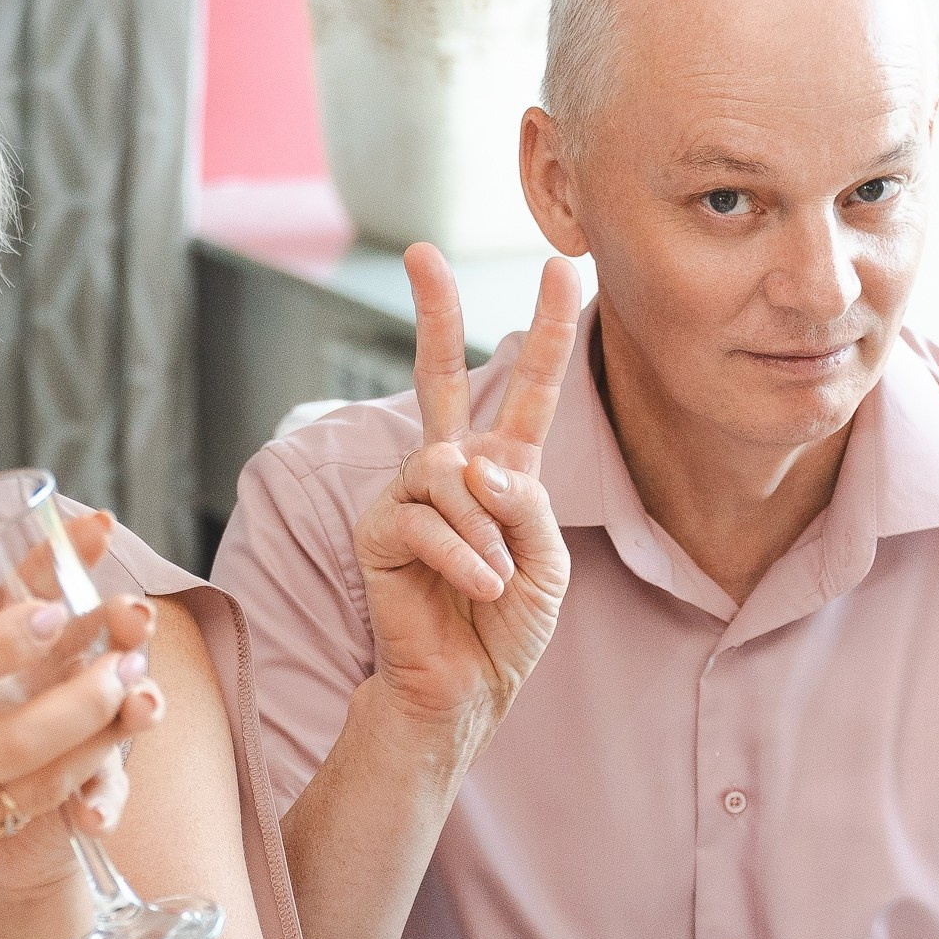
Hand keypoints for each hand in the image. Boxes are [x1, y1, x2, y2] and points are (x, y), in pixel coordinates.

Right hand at [351, 245, 580, 753]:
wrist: (465, 686)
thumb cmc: (507, 624)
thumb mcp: (547, 562)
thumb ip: (527, 504)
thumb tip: (473, 463)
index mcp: (502, 468)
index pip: (527, 389)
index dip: (547, 329)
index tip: (561, 267)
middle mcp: (449, 469)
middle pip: (439, 375)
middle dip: (434, 312)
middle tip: (421, 252)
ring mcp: (408, 494)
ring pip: (445, 469)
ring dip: (483, 528)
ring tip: (496, 578)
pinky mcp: (377, 528)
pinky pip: (423, 518)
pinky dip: (462, 557)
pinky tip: (477, 588)